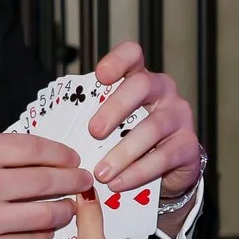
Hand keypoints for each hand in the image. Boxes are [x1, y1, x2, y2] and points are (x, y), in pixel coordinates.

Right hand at [0, 132, 91, 238]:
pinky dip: (43, 236)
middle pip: (47, 182)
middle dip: (72, 181)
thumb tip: (42, 155)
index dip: (62, 155)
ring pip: (45, 215)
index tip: (73, 159)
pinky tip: (45, 230)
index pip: (36, 149)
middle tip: (82, 182)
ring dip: (64, 211)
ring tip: (67, 208)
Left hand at [22, 194, 145, 238]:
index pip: (33, 228)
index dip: (45, 205)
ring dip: (76, 216)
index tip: (57, 185)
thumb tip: (83, 192)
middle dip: (62, 208)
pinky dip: (85, 224)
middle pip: (48, 227)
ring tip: (85, 195)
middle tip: (73, 186)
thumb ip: (89, 218)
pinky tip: (93, 211)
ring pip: (64, 230)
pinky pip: (77, 236)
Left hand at [89, 44, 203, 220]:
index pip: (132, 55)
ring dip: (123, 151)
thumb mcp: (111, 125)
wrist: (167, 171)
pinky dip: (138, 172)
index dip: (118, 60)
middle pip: (142, 85)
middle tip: (93, 132)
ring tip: (101, 172)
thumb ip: (91, 118)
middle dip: (115, 108)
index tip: (100, 76)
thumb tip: (49, 128)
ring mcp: (179, 117)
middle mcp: (163, 91)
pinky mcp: (189, 146)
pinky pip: (163, 157)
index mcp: (140, 79)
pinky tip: (118, 183)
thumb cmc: (129, 141)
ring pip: (153, 127)